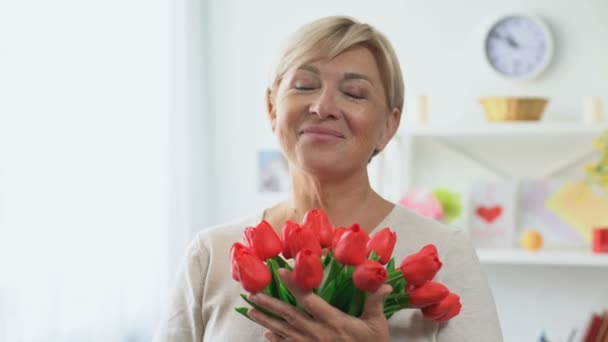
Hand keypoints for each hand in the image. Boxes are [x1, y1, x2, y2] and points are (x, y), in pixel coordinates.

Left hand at [247, 268, 391, 341]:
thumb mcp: (377, 325)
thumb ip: (375, 302)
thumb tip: (383, 283)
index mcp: (333, 321)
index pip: (309, 299)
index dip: (294, 284)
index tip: (280, 271)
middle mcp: (318, 333)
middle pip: (289, 315)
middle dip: (269, 303)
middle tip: (252, 293)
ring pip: (284, 331)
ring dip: (266, 320)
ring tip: (251, 310)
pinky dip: (276, 340)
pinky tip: (266, 334)